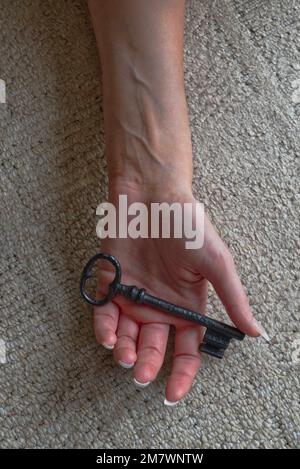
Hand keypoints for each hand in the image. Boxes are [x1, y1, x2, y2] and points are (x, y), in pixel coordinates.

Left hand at [93, 187, 264, 404]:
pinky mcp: (110, 284)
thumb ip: (233, 298)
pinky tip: (109, 337)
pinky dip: (104, 330)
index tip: (173, 393)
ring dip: (124, 352)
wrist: (151, 196)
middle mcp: (161, 305)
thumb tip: (257, 332)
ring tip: (125, 357)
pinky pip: (104, 315)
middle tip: (142, 375)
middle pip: (154, 347)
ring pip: (127, 336)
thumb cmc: (187, 226)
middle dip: (148, 365)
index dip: (183, 373)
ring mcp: (134, 296)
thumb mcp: (216, 263)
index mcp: (188, 304)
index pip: (188, 348)